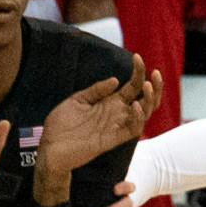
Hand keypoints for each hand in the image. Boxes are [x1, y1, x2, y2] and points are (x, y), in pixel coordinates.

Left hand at [37, 55, 159, 179]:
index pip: (133, 85)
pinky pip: (134, 129)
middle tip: (155, 73)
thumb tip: (116, 80)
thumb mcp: (77, 101)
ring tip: (146, 85)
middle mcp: (118, 113)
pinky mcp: (113, 139)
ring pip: (145, 113)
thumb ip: (96, 90)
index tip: (136, 57)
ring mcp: (117, 125)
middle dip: (155, 86)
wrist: (49, 149)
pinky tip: (135, 105)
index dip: (138, 71)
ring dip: (150, 99)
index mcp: (110, 102)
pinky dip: (139, 117)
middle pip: (146, 99)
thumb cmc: (60, 125)